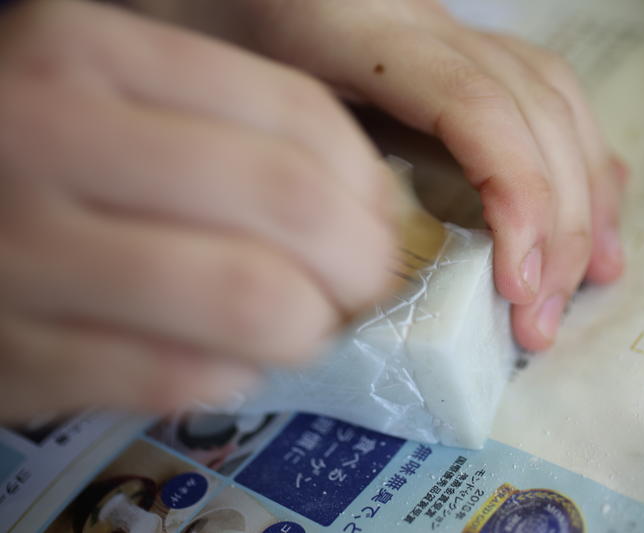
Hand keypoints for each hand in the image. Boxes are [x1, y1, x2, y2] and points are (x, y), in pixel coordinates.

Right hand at [0, 0, 394, 419]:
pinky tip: (230, 360)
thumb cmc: (33, 150)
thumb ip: (231, 124)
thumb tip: (369, 202)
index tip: (381, 222)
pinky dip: (234, 375)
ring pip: (248, 302)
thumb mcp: (112, 92)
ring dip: (306, 326)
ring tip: (303, 325)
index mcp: (91, 53)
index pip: (296, 116)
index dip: (367, 185)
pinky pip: (177, 378)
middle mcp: (50, 138)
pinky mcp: (14, 357)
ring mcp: (23, 255)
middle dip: (360, 263)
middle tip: (361, 286)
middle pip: (289, 206)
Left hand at [242, 0, 627, 350]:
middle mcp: (430, 23)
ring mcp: (456, 35)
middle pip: (532, 115)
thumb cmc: (207, 27)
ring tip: (582, 285)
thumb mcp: (226, 87)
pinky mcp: (466, 54)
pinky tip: (594, 217)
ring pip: (556, 107)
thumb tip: (371, 253)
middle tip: (537, 325)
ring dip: (581, 204)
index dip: (516, 195)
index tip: (517, 287)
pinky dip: (582, 166)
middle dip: (554, 229)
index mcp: (365, 27)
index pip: (474, 106)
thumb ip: (295, 156)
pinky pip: (550, 100)